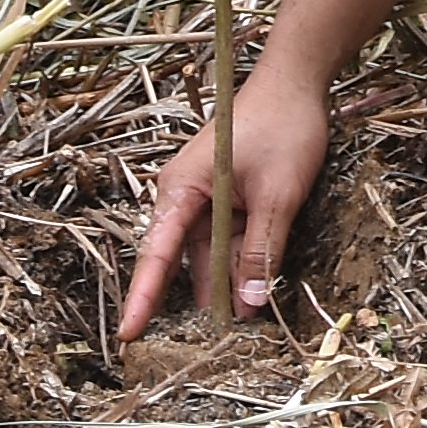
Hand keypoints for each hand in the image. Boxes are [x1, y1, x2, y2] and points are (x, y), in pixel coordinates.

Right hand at [120, 68, 331, 334]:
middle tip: (196, 345)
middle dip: (191, 299)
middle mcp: (183, 194)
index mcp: (181, 189)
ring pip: (208, 253)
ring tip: (235, 325)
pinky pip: (225, 238)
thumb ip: (262, 249)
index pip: (156, 254)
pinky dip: (238, 262)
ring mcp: (204, 195)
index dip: (142, 297)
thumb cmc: (283, 127)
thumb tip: (249, 302)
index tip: (128, 334)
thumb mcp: (278, 195)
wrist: (298, 82)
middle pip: (179, 259)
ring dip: (222, 284)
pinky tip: (251, 291)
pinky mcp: (225, 195)